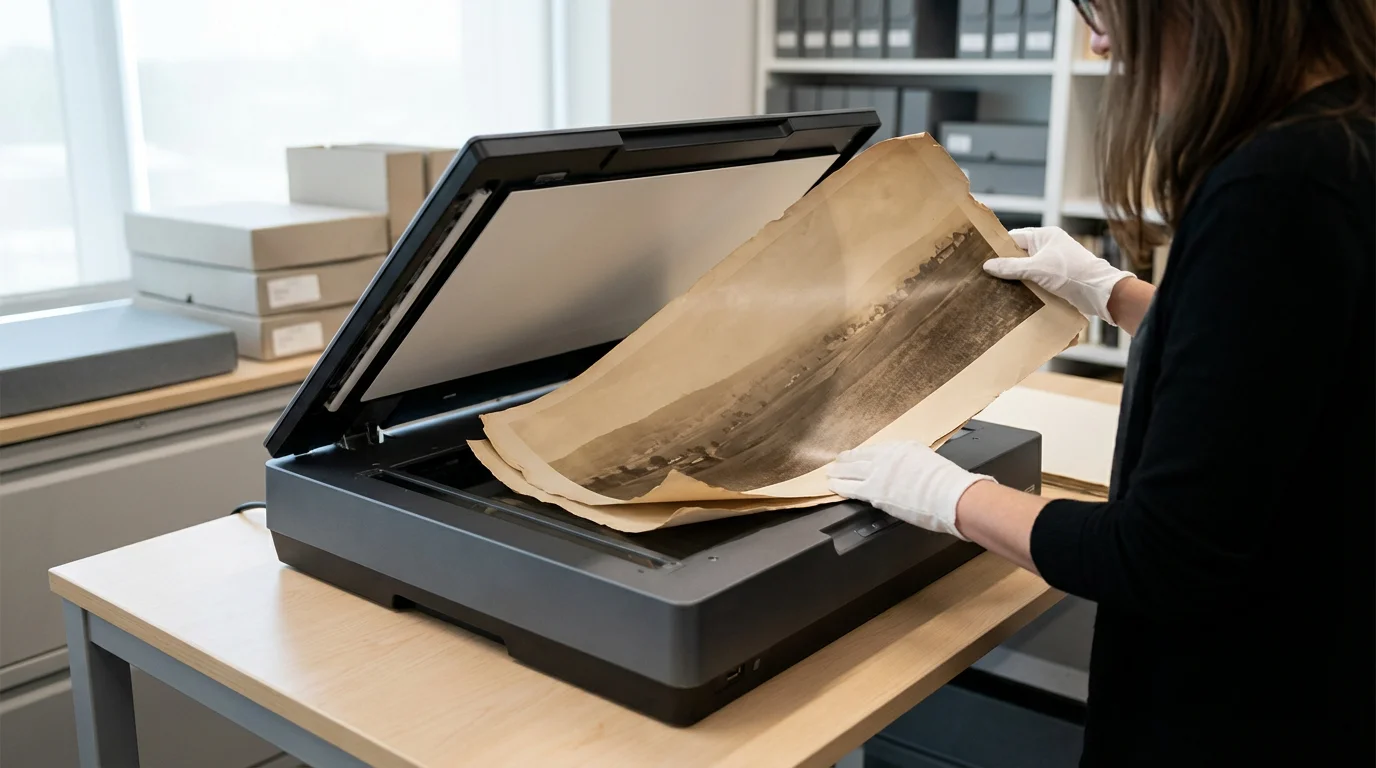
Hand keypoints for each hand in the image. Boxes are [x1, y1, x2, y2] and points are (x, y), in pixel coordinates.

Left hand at [828, 442, 992, 539]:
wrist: (948, 495)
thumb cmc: (946, 483)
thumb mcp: (928, 461)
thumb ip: (913, 462)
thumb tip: (909, 470)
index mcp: (901, 448)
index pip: (875, 449)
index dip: (863, 453)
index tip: (856, 454)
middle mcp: (887, 457)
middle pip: (859, 457)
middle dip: (846, 460)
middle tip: (837, 462)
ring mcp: (879, 474)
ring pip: (851, 471)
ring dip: (839, 473)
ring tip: (831, 474)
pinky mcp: (874, 492)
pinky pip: (851, 488)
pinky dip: (841, 487)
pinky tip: (834, 487)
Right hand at [984, 226, 1134, 325]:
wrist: (1100, 292)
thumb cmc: (1071, 273)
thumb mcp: (1037, 269)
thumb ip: (1011, 267)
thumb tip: (987, 265)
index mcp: (1045, 235)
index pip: (1014, 238)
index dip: (998, 248)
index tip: (981, 258)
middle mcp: (1048, 246)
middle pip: (1019, 254)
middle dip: (1004, 265)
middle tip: (984, 275)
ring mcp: (1053, 263)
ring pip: (1026, 268)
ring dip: (1015, 278)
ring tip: (994, 287)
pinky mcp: (1057, 278)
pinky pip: (1035, 279)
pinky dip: (1026, 286)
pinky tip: (1013, 295)